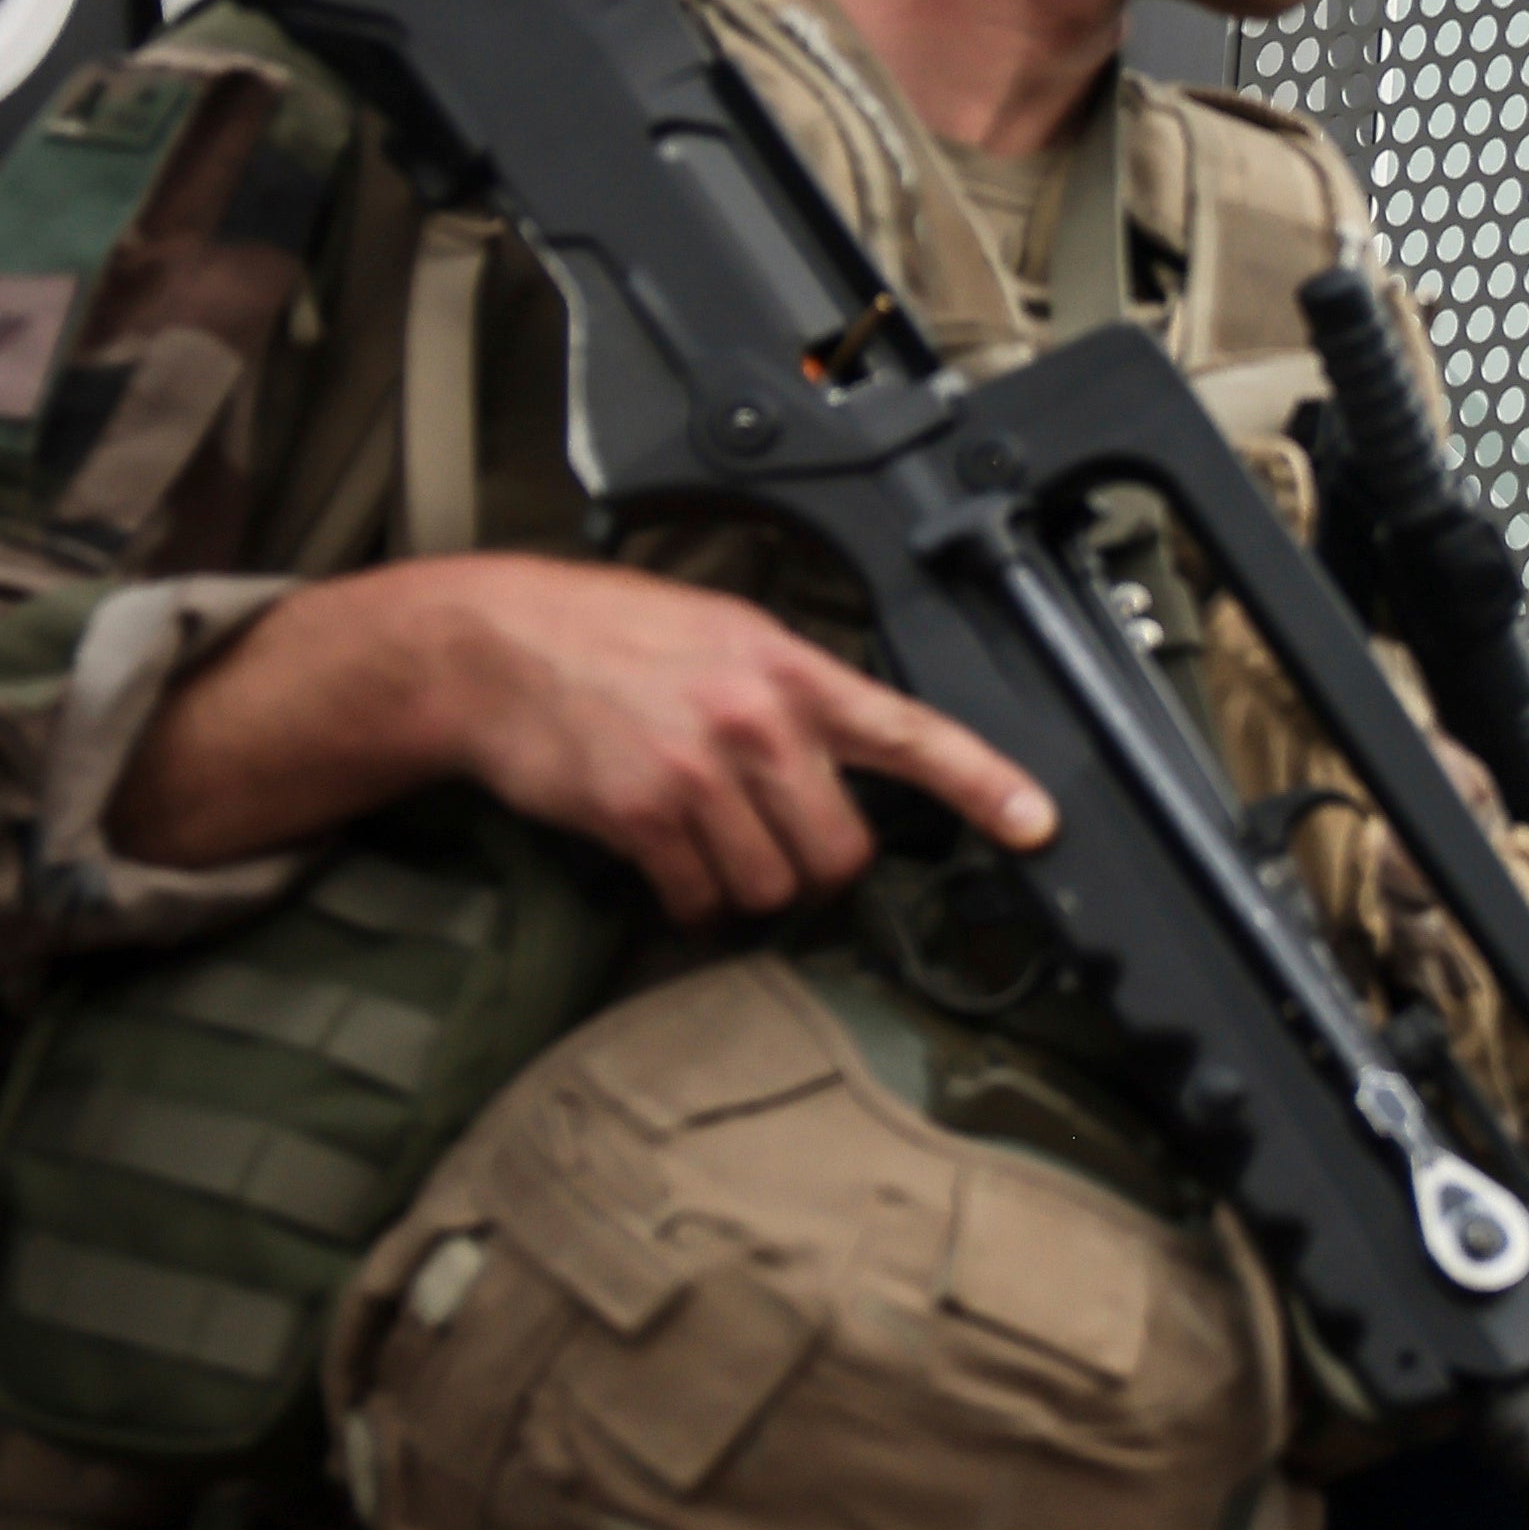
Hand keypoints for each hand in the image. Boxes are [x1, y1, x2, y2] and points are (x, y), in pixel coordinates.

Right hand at [118, 551, 1054, 919]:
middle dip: (815, 867)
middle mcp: (757, 720)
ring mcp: (699, 771)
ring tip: (708, 840)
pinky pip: (698, 899)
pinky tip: (663, 857)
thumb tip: (857, 745)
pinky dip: (687, 899)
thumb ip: (796, 688)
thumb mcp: (725, 631)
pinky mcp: (641, 815)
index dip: (986, 785)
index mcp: (792, 670)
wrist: (490, 647)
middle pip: (842, 852)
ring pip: (772, 888)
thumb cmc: (608, 634)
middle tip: (775, 842)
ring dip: (746, 887)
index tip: (1038, 826)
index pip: (914, 734)